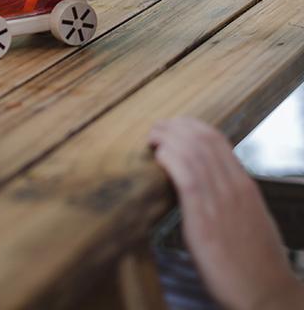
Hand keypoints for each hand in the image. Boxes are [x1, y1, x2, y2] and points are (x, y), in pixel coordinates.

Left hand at [149, 118, 302, 309]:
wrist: (268, 295)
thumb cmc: (255, 261)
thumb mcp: (248, 217)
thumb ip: (229, 195)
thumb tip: (206, 180)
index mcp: (244, 184)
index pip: (217, 139)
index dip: (189, 125)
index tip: (171, 126)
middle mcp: (234, 187)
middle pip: (201, 138)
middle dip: (173, 127)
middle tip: (155, 129)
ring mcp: (221, 201)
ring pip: (192, 151)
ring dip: (166, 138)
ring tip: (151, 140)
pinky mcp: (206, 219)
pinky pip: (187, 176)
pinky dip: (169, 159)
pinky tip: (158, 158)